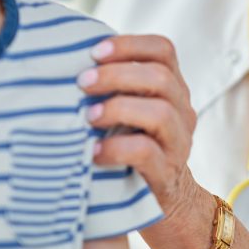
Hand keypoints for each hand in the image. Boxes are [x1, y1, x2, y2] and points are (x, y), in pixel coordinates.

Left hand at [78, 34, 199, 217]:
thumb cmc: (133, 146)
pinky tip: (94, 151)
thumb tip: (66, 60)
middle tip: (82, 83)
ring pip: (160, 113)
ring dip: (118, 109)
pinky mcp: (168, 174)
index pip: (163, 50)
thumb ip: (115, 87)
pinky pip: (147, 153)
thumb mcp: (132, 111)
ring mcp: (179, 143)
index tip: (94, 52)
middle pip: (160, 77)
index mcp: (173, 88)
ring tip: (88, 117)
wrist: (163, 202)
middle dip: (116, 75)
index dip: (130, 45)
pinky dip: (116, 148)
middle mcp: (183, 110)